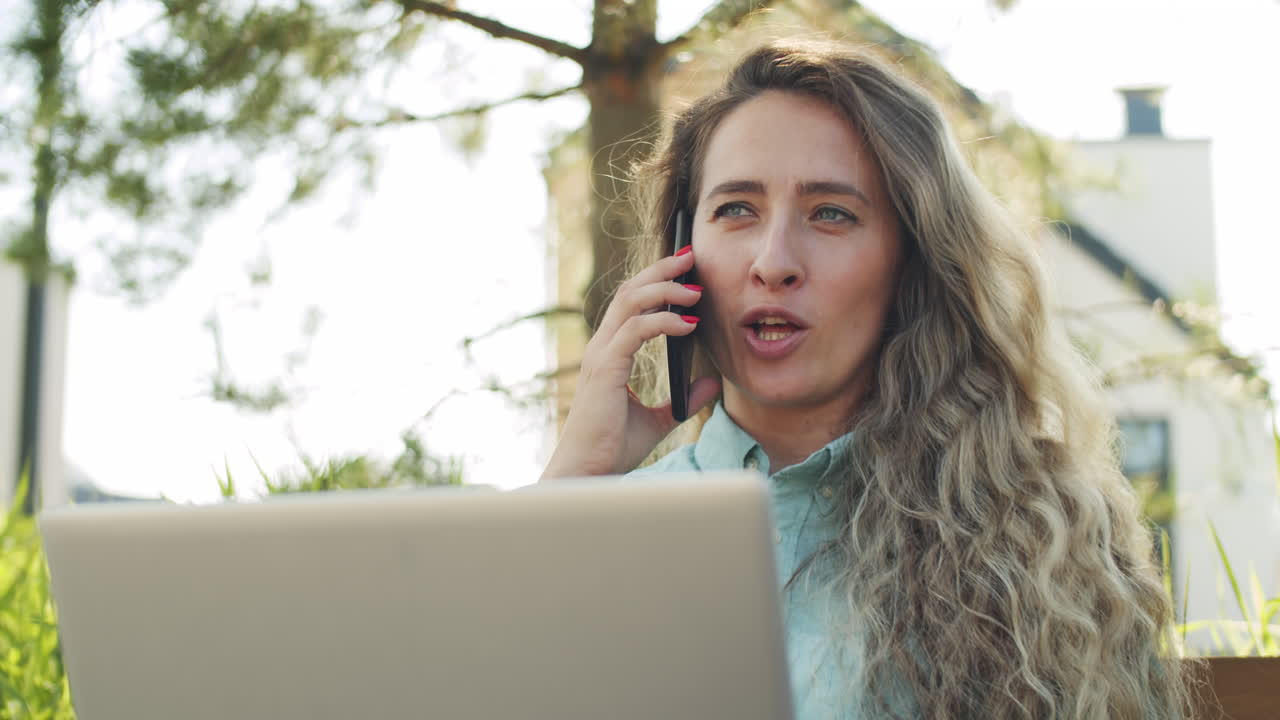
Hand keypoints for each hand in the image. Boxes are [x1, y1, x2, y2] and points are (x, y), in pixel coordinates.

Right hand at [540, 248, 719, 479]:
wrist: (590, 473)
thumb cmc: (612, 447)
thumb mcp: (658, 420)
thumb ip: (683, 399)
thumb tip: (711, 383)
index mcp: (610, 354)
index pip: (630, 303)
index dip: (655, 281)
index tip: (685, 269)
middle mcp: (602, 347)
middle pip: (630, 291)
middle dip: (661, 270)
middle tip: (691, 257)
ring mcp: (601, 356)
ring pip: (631, 302)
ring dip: (666, 290)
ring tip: (695, 291)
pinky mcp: (607, 369)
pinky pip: (636, 330)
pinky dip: (664, 322)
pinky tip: (688, 325)